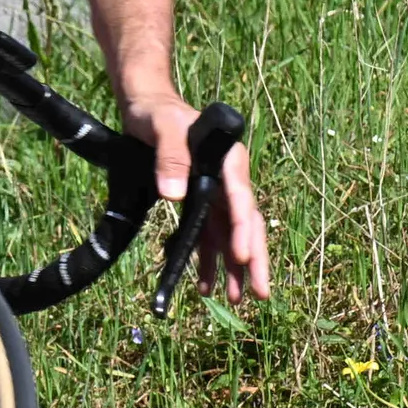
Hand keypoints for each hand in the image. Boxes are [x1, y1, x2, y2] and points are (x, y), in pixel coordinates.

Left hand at [127, 91, 269, 299]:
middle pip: (245, 224)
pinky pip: (207, 236)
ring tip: (233, 299)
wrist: (148, 108)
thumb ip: (169, 155)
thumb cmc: (158, 113)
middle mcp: (228, 180)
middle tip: (259, 294)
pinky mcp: (200, 202)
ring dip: (232, 268)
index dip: (242, 229)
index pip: (240, 199)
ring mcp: (215, 194)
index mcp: (228, 161)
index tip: (241, 257)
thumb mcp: (162, 127)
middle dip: (252, 260)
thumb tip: (173, 194)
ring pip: (229, 236)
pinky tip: (203, 285)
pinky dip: (207, 260)